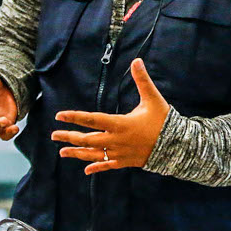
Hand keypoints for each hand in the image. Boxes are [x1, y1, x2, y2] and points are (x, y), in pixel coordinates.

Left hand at [52, 59, 170, 174]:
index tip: (59, 115)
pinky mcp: (125, 161)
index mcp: (120, 124)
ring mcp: (120, 153)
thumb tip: (137, 60)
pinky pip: (107, 165)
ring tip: (62, 152)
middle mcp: (116, 140)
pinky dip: (96, 167)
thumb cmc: (163, 120)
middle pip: (88, 140)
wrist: (176, 145)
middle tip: (54, 134)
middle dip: (69, 137)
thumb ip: (142, 80)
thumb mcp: (152, 98)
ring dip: (77, 153)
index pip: (92, 120)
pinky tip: (86, 170)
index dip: (75, 117)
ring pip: (93, 154)